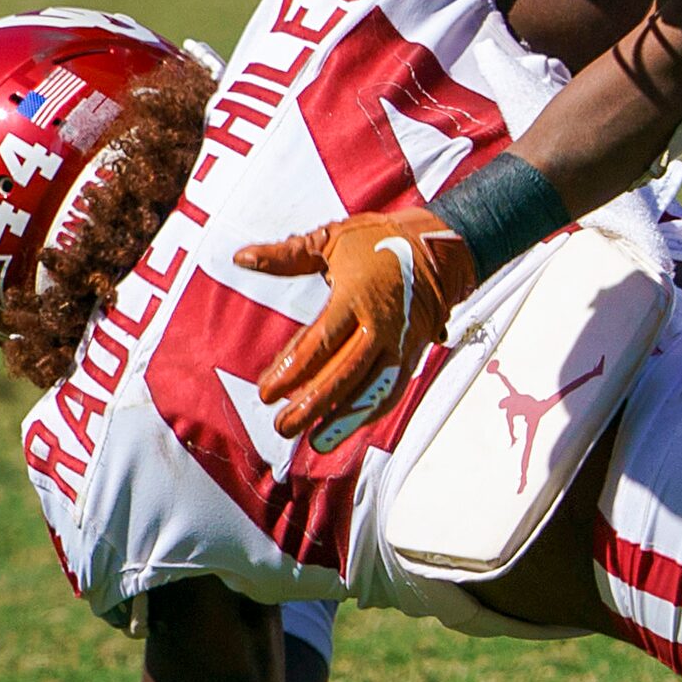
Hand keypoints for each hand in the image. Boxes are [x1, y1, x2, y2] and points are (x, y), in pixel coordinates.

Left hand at [240, 208, 476, 442]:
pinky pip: (391, 390)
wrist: (440, 247)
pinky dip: (369, 412)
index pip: (320, 343)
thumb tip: (241, 257)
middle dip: (311, 404)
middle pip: (344, 374)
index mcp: (357, 294)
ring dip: (342, 419)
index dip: (291, 371)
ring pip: (371, 389)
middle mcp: (381, 323)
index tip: (266, 393)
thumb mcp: (331, 240)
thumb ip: (286, 255)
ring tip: (315, 441)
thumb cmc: (378, 241)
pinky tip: (347, 428)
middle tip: (282, 426)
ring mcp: (401, 342)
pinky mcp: (414, 354)